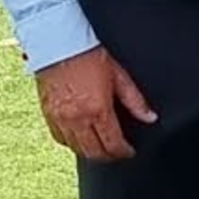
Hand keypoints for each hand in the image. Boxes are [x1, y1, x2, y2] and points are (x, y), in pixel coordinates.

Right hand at [34, 46, 156, 160]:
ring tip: (100, 148)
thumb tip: (150, 117)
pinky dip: (71, 143)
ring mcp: (60, 119)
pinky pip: (59, 138)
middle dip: (108, 157)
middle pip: (94, 152)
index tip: (129, 151)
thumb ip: (135, 100)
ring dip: (90, 152)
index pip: (112, 144)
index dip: (123, 152)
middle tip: (116, 153)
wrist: (59, 42)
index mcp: (98, 110)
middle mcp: (77, 119)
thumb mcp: (119, 75)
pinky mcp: (47, 114)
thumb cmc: (89, 54)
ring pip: (76, 149)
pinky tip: (79, 139)